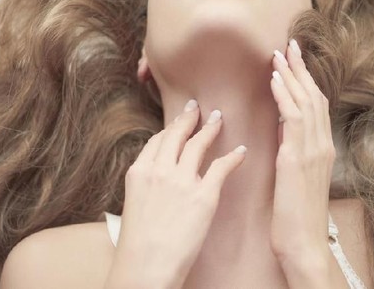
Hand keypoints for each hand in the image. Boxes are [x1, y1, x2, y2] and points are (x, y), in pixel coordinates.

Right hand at [112, 100, 246, 286]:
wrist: (145, 266)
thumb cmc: (137, 246)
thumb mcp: (133, 207)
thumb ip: (145, 190)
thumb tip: (154, 187)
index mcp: (139, 172)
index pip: (156, 142)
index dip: (169, 130)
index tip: (177, 124)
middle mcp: (160, 170)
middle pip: (176, 135)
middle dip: (188, 118)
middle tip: (197, 107)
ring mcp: (182, 181)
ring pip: (198, 144)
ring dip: (210, 128)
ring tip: (219, 118)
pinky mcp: (203, 195)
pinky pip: (221, 167)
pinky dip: (233, 157)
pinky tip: (241, 152)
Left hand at [268, 39, 335, 263]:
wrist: (303, 242)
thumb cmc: (296, 216)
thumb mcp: (296, 177)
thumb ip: (293, 151)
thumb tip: (283, 129)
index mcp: (322, 150)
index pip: (317, 106)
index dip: (307, 81)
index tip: (295, 60)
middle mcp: (322, 146)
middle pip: (315, 97)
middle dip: (301, 69)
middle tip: (290, 45)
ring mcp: (313, 151)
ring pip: (306, 102)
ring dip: (291, 76)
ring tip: (279, 54)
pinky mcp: (298, 159)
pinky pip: (293, 118)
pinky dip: (284, 96)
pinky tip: (274, 80)